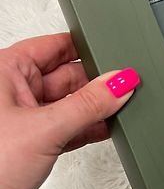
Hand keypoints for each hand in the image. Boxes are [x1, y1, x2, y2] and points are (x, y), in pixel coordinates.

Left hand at [0, 33, 139, 188]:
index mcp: (7, 71)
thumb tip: (120, 83)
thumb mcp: (45, 129)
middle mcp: (15, 91)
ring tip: (122, 107)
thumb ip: (88, 104)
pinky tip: (108, 128)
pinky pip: (69, 126)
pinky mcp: (34, 142)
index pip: (56, 46)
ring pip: (71, 102)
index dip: (86, 48)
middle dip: (97, 81)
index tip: (116, 53)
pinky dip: (89, 128)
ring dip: (96, 107)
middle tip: (126, 85)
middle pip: (68, 75)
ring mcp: (25, 117)